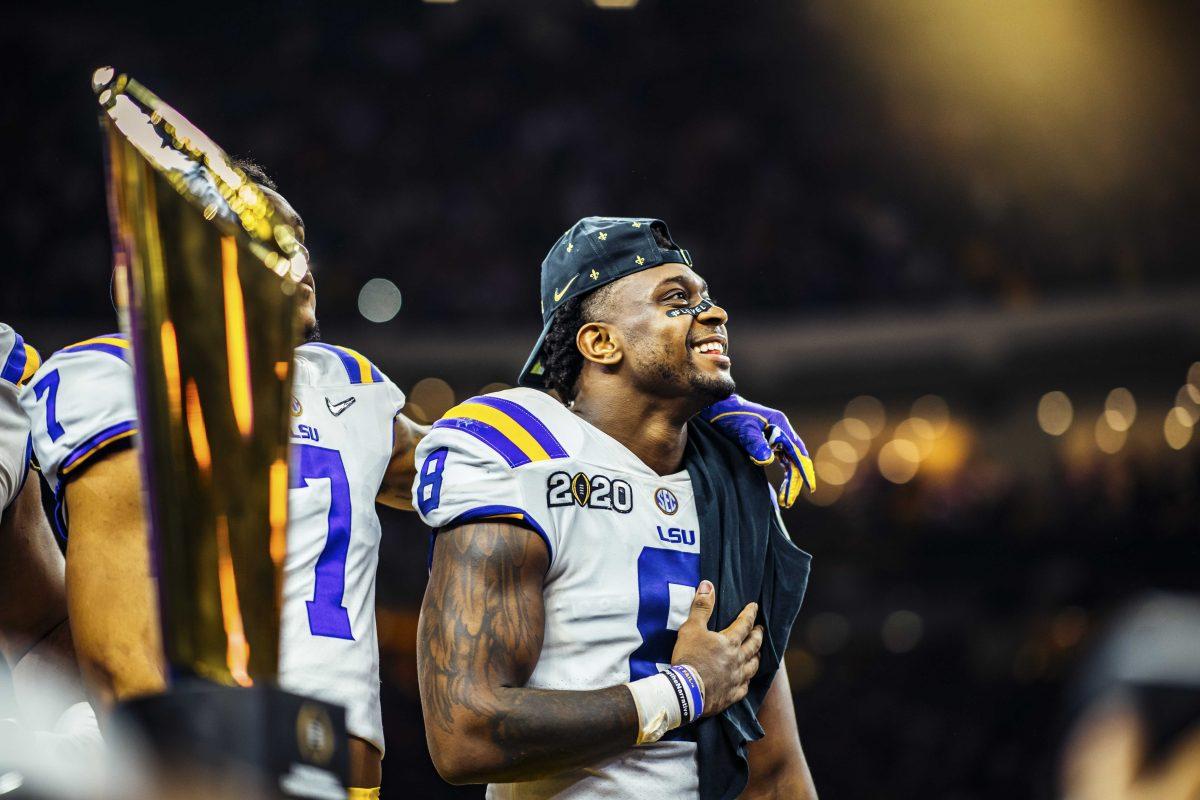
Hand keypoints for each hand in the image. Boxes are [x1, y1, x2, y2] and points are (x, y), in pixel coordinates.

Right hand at [671, 580, 762, 717]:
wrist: (686, 691)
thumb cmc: (689, 657)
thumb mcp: (691, 628)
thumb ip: (701, 607)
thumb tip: (708, 584)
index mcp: (730, 642)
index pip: (745, 624)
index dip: (750, 614)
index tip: (755, 607)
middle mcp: (738, 660)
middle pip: (754, 645)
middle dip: (758, 635)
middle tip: (761, 630)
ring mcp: (736, 679)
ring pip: (753, 667)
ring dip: (756, 658)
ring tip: (757, 654)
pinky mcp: (731, 695)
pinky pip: (744, 688)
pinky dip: (746, 682)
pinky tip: (745, 681)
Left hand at [699, 395, 814, 506]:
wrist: (718, 408)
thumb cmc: (731, 416)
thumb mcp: (743, 430)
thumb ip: (755, 444)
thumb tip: (767, 460)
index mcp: (780, 425)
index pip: (796, 452)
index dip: (803, 471)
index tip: (809, 487)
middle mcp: (782, 430)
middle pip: (796, 459)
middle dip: (795, 481)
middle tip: (788, 501)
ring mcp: (776, 436)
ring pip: (790, 461)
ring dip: (790, 480)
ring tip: (785, 500)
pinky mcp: (768, 442)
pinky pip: (782, 460)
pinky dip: (785, 474)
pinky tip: (782, 487)